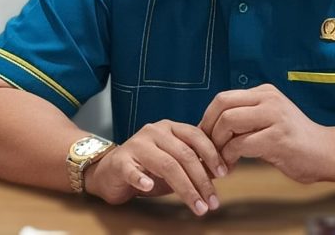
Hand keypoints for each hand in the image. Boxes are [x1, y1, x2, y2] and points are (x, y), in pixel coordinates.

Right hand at [85, 120, 226, 214]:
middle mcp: (155, 131)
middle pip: (184, 154)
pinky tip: (148, 187)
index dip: (212, 154)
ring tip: (197, 206)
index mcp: (170, 128)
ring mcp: (136, 144)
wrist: (110, 171)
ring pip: (166, 164)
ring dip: (185, 188)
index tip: (224, 174)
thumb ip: (195, 164)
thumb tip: (224, 171)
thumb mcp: (174, 164)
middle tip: (212, 202)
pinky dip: (141, 178)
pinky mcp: (120, 160)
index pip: (196, 136)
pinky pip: (132, 170)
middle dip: (201, 180)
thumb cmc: (147, 168)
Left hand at [199, 84, 329, 183]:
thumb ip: (246, 117)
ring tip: (220, 161)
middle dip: (209, 129)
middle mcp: (269, 98)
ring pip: (229, 122)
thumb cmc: (293, 141)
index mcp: (264, 92)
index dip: (208, 118)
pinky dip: (229, 157)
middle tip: (207, 150)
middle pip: (222, 105)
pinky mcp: (278, 138)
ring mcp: (275, 116)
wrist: (327, 153)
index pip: (223, 98)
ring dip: (218, 145)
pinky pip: (240, 144)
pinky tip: (231, 168)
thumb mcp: (269, 119)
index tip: (204, 138)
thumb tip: (209, 127)